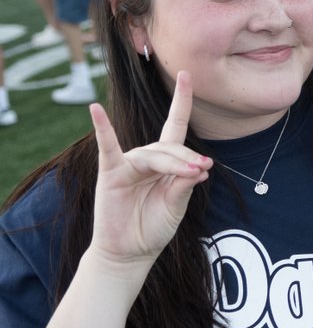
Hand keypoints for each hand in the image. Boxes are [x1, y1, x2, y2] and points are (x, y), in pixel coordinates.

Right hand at [88, 71, 210, 276]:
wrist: (130, 252)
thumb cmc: (154, 227)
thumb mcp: (177, 205)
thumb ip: (184, 185)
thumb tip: (200, 167)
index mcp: (166, 162)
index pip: (174, 125)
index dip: (181, 101)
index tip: (186, 75)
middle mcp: (146, 158)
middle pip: (171, 147)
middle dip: (188, 159)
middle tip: (202, 170)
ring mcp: (128, 164)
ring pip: (155, 154)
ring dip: (174, 163)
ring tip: (192, 172)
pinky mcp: (111, 173)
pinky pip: (107, 147)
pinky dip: (102, 129)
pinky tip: (95, 111)